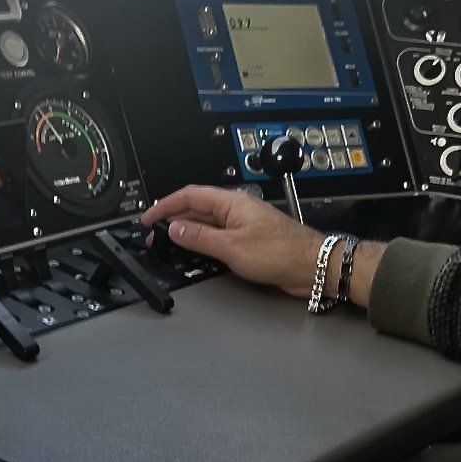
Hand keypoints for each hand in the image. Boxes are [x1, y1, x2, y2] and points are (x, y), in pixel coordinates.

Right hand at [142, 185, 384, 306]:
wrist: (311, 266)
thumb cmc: (282, 252)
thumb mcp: (232, 247)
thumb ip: (200, 238)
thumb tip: (176, 229)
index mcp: (232, 202)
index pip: (189, 195)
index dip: (165, 205)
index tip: (149, 217)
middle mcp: (236, 210)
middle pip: (196, 208)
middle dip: (172, 219)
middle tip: (153, 234)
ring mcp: (241, 224)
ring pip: (206, 223)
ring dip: (185, 231)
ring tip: (167, 243)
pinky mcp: (247, 240)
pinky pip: (217, 236)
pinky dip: (201, 242)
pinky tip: (194, 251)